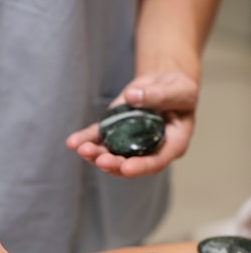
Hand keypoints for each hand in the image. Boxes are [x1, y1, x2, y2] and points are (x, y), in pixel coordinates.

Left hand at [66, 71, 197, 177]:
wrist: (163, 85)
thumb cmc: (178, 90)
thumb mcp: (180, 89)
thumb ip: (161, 95)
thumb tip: (133, 97)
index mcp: (172, 145)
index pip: (156, 162)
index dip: (140, 167)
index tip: (125, 167)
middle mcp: (149, 150)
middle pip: (129, 163)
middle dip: (113, 164)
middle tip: (99, 160)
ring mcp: (129, 144)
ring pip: (111, 155)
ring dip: (95, 155)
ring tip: (82, 149)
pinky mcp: (114, 132)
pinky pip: (99, 138)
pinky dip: (85, 140)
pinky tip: (72, 142)